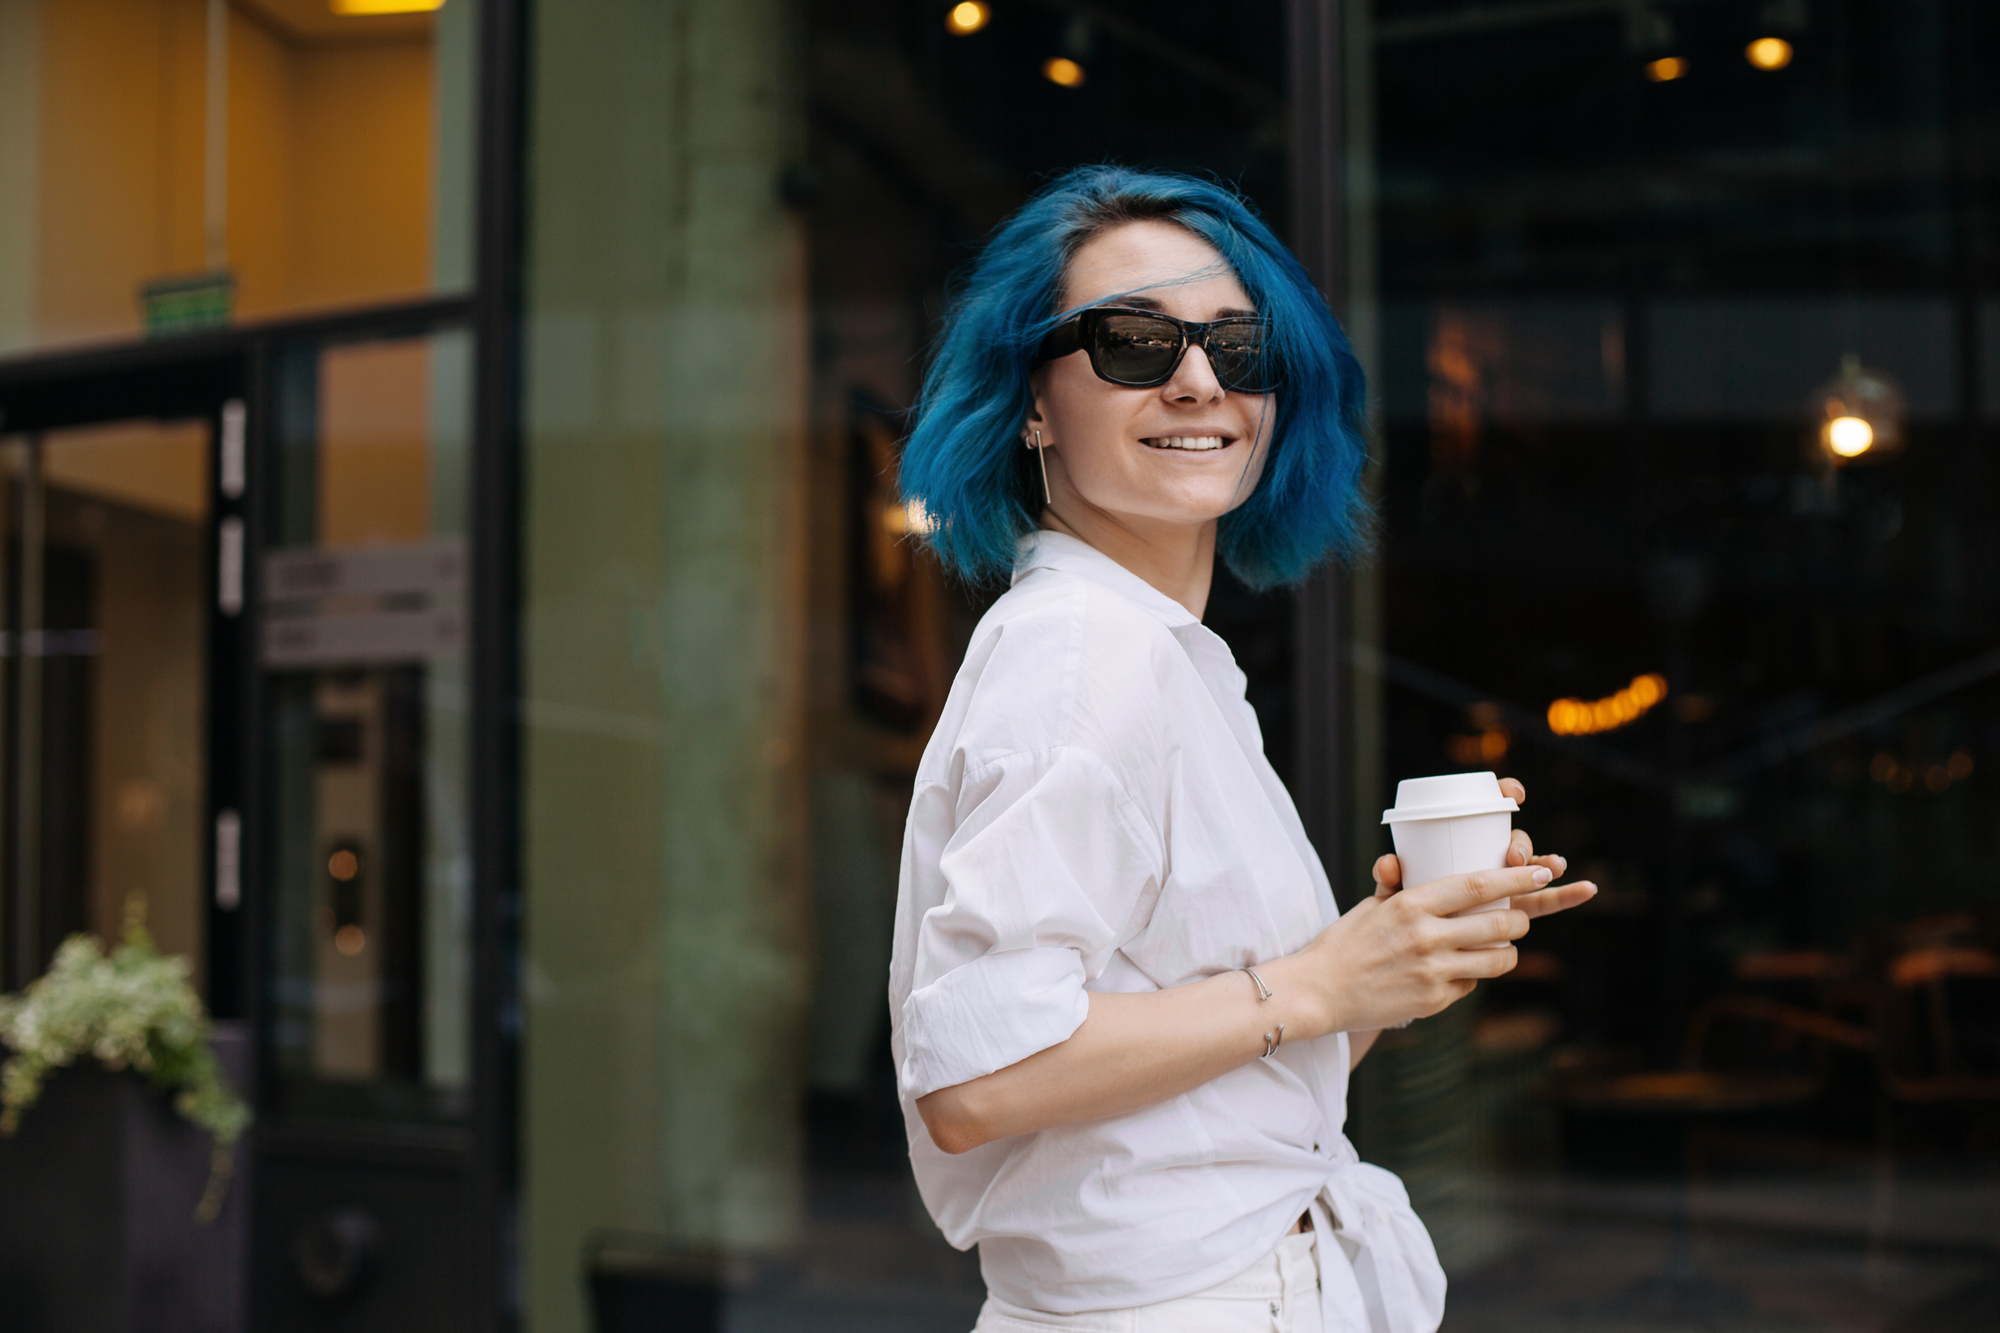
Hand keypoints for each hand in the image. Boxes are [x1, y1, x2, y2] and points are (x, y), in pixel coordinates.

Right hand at [1285, 863, 1551, 1034]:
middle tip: (1521, 918)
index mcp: (1411, 904)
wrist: (1319, 991)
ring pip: (1496, 959)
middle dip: (1521, 920)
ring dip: (1507, 952)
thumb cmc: (1345, 943)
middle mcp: (1425, 936)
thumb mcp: (1373, 907)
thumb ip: (1403, 887)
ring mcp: (1432, 971)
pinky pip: (1471, 984)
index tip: (1540, 873)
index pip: (1477, 885)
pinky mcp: (1433, 1000)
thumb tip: (1410, 863)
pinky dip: (1471, 977)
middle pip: (1499, 923)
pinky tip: (1457, 973)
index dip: (1516, 878)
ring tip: (1502, 948)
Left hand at [1369, 777, 1596, 923]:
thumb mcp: (1391, 897)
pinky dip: (1567, 894)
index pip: (1484, 806)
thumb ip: (1388, 881)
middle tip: (1513, 857)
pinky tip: (1587, 888)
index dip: (1504, 792)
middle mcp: (1486, 857)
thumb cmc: (1399, 914)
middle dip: (1520, 842)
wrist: (1409, 948)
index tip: (1514, 793)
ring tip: (1552, 865)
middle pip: (1511, 837)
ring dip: (1544, 862)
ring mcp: (1503, 883)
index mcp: (1460, 842)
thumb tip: (1389, 863)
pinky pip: (1544, 901)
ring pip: (1531, 866)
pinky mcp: (1514, 909)